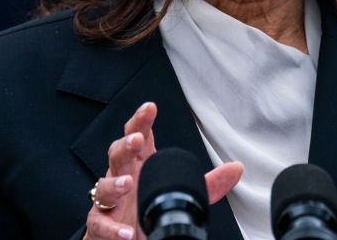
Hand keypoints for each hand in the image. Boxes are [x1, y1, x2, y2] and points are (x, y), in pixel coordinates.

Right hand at [84, 102, 243, 238]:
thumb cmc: (146, 211)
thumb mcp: (182, 195)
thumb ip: (207, 184)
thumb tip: (236, 168)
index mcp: (140, 166)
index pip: (139, 136)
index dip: (141, 121)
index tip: (150, 108)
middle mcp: (123, 178)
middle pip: (117, 153)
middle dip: (126, 144)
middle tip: (137, 139)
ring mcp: (110, 201)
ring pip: (103, 186)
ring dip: (114, 183)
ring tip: (128, 183)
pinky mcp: (101, 225)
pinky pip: (100, 223)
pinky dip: (112, 227)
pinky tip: (126, 231)